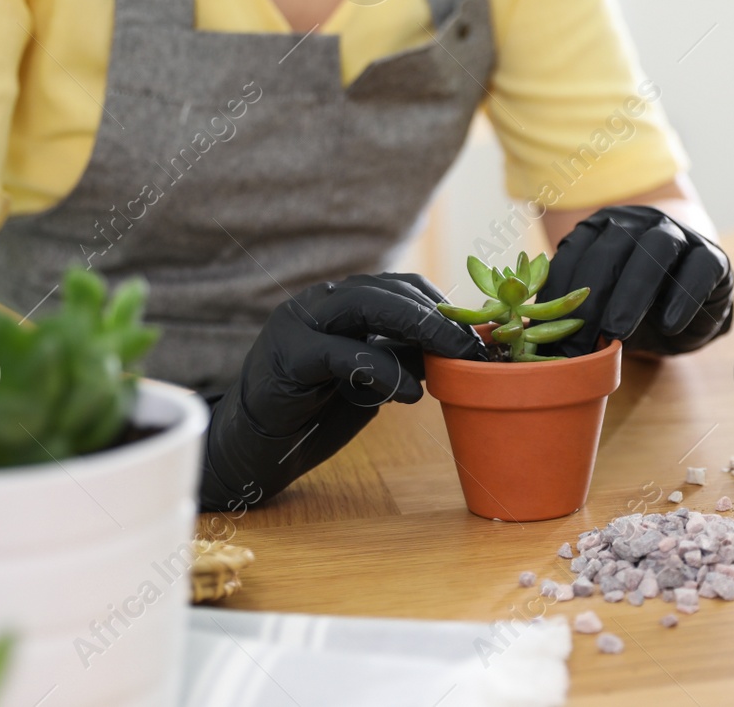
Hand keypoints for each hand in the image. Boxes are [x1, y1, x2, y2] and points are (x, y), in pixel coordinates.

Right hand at [200, 273, 483, 509]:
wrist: (255, 445)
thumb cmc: (316, 408)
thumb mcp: (371, 378)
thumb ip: (403, 356)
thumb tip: (456, 350)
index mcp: (342, 300)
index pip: (402, 286)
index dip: (443, 306)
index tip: (478, 336)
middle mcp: (320, 301)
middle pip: (389, 290)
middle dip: (438, 315)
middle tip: (473, 348)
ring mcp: (299, 321)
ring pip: (366, 305)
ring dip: (417, 328)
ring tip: (452, 358)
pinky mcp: (287, 354)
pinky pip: (341, 352)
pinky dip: (382, 369)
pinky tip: (410, 393)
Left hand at [535, 205, 733, 357]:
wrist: (692, 297)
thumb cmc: (635, 304)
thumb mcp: (601, 307)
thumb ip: (571, 313)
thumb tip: (529, 339)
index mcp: (602, 228)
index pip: (575, 253)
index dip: (559, 293)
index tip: (547, 333)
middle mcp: (638, 222)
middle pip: (612, 248)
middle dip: (592, 298)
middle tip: (580, 341)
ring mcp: (679, 234)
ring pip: (656, 249)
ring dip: (633, 291)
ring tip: (617, 332)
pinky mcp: (712, 256)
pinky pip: (700, 268)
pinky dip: (684, 295)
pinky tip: (669, 324)